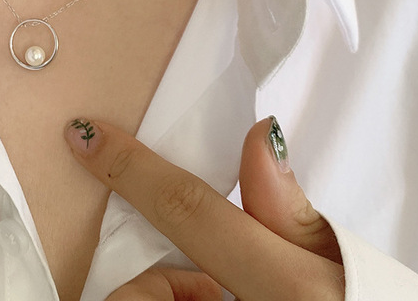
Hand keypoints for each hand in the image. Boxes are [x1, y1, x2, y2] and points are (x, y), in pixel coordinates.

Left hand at [64, 116, 344, 300]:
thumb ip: (290, 208)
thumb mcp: (333, 263)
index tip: (85, 136)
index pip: (187, 208)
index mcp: (284, 285)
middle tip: (210, 291)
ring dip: (170, 298)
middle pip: (143, 288)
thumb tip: (259, 133)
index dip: (129, 168)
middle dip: (158, 280)